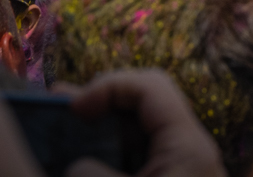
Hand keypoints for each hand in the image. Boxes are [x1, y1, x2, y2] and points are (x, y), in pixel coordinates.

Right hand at [66, 70, 225, 176]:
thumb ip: (95, 175)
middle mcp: (190, 147)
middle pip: (146, 103)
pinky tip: (90, 160)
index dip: (109, 85)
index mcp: (188, 143)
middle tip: (63, 110)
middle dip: (104, 100)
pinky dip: (116, 151)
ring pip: (142, 131)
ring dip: (106, 128)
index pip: (151, 85)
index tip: (72, 107)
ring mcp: (184, 166)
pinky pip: (143, 154)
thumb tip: (76, 164)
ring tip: (67, 134)